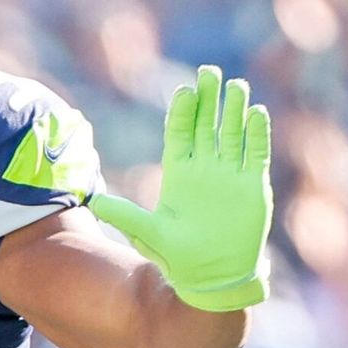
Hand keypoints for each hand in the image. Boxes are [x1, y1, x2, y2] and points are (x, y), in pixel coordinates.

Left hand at [89, 65, 272, 311]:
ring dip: (235, 110)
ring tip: (236, 85)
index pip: (181, 133)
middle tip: (209, 71)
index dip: (183, 111)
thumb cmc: (178, 257)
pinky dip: (257, 134)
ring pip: (233, 133)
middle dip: (209, 99)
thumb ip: (124, 214)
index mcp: (179, 173)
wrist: (212, 277)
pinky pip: (256, 153)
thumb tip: (90, 202)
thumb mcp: (148, 232)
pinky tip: (257, 112)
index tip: (183, 89)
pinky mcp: (254, 186)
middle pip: (207, 125)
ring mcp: (230, 175)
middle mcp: (205, 168)